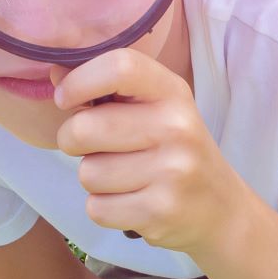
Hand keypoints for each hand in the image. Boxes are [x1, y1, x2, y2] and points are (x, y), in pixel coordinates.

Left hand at [53, 49, 244, 253]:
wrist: (221, 209)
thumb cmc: (175, 152)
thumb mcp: (156, 110)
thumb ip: (109, 90)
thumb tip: (56, 74)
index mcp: (173, 93)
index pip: (120, 67)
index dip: (80, 81)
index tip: (67, 98)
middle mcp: (177, 127)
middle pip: (84, 128)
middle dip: (73, 141)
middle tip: (97, 148)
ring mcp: (172, 172)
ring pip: (87, 173)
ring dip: (95, 179)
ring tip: (125, 178)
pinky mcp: (160, 211)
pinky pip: (97, 207)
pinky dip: (105, 208)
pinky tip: (131, 202)